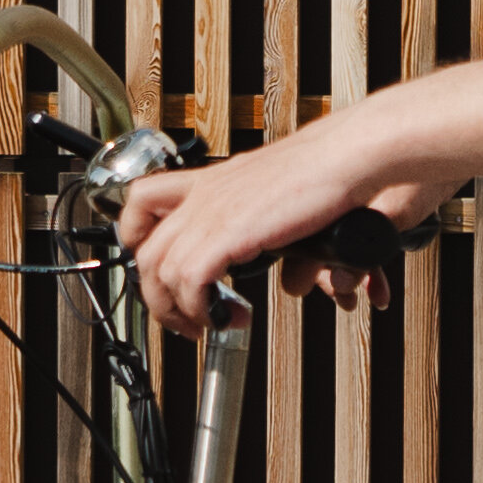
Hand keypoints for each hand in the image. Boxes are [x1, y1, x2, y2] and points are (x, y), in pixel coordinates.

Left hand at [125, 129, 409, 335]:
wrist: (346, 156)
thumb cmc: (328, 172)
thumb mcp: (282, 199)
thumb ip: (273, 236)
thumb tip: (290, 277)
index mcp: (211, 180)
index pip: (143, 200)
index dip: (136, 238)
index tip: (159, 272)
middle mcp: (204, 194)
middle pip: (145, 250)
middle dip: (158, 297)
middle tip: (186, 319)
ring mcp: (212, 211)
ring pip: (159, 271)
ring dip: (179, 311)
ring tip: (210, 325)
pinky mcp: (228, 232)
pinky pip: (189, 281)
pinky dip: (201, 309)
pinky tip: (226, 317)